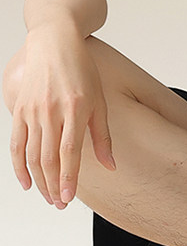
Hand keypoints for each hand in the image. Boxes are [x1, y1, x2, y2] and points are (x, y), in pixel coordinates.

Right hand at [5, 25, 115, 207]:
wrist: (54, 41)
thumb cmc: (82, 70)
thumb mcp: (99, 99)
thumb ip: (102, 135)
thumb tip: (110, 166)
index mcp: (75, 108)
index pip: (69, 152)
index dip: (68, 178)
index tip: (69, 199)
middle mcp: (51, 111)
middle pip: (48, 158)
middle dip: (54, 186)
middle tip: (61, 205)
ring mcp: (32, 111)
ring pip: (31, 155)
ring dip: (39, 181)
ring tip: (49, 198)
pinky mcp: (20, 109)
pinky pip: (16, 143)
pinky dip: (19, 166)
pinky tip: (26, 183)